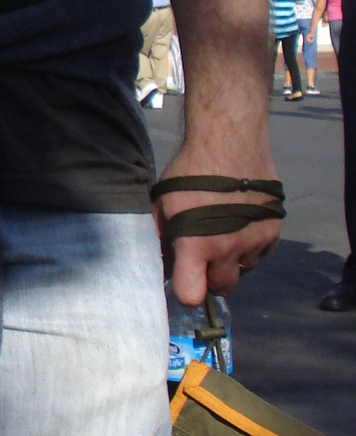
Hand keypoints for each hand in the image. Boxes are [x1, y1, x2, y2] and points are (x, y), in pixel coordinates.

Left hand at [155, 141, 282, 303]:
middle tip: (203, 256)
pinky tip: (240, 224)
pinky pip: (260, 254)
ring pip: (242, 270)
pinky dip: (250, 247)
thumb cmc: (191, 169)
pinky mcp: (273, 233)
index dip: (185, 292)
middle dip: (210, 278)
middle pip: (222, 288)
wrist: (230, 141)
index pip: (191, 294)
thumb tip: (163, 259)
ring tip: (222, 232)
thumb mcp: (164, 200)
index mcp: (196, 244)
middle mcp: (228, 249)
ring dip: (231, 261)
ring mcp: (254, 242)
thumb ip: (163, 233)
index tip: (183, 280)